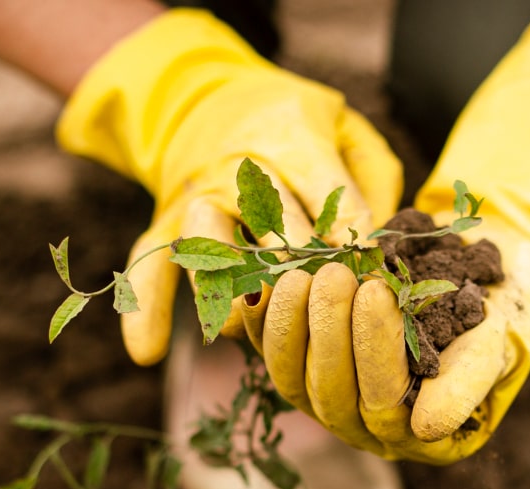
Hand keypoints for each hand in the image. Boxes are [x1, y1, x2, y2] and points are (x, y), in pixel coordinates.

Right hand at [55, 9, 401, 364]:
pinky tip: (147, 352)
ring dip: (234, 289)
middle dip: (303, 268)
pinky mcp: (167, 223)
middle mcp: (238, 167)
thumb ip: (371, 177)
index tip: (373, 274)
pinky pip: (152, 265)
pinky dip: (146, 308)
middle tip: (325, 303)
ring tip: (252, 318)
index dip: (353, 238)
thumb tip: (382, 240)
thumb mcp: (347, 130)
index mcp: (291, 138)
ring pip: (210, 247)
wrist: (209, 96)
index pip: (330, 194)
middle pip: (271, 223)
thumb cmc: (299, 125)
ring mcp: (198, 197)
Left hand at [247, 231, 529, 463]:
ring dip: (292, 326)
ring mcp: (334, 399)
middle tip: (337, 275)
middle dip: (329, 332)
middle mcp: (372, 428)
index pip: (384, 404)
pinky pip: (270, 353)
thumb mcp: (500, 341)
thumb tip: (426, 428)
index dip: (374, 351)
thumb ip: (468, 383)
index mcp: (425, 434)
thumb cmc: (500, 311)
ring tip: (305, 273)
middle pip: (332, 394)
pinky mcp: (304, 366)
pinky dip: (262, 319)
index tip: (377, 291)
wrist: (484, 275)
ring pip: (293, 380)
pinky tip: (262, 282)